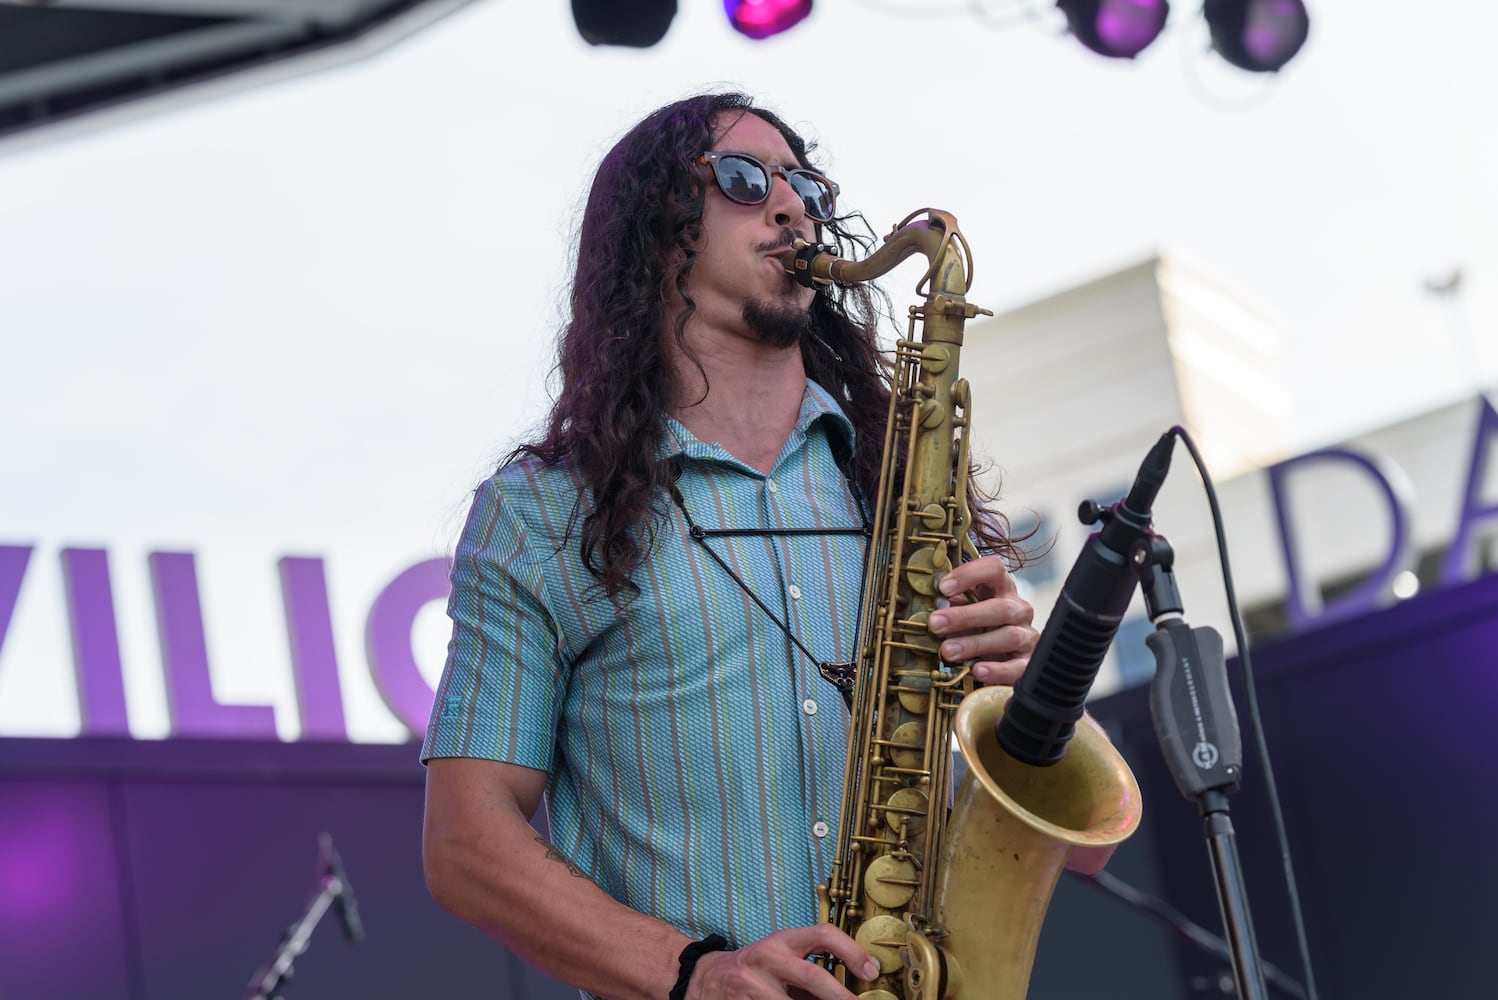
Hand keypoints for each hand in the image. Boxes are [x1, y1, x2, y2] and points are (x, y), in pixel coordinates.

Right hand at [687, 924, 878, 999]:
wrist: (705, 978)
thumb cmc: (755, 969)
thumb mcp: (781, 958)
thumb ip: (811, 969)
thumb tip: (853, 986)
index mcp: (782, 940)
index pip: (822, 934)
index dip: (851, 950)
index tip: (871, 970)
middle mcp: (767, 957)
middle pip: (812, 975)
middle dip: (839, 996)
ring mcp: (751, 984)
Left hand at [927, 554, 1036, 686]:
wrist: (1001, 657)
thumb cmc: (977, 628)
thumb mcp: (964, 611)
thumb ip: (951, 606)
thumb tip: (933, 605)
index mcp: (1001, 588)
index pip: (994, 569)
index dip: (969, 575)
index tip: (943, 588)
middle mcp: (1018, 609)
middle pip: (1000, 607)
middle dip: (965, 616)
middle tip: (935, 624)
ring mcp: (1026, 636)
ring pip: (1009, 636)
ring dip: (975, 643)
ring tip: (948, 651)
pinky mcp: (1028, 662)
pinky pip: (1017, 667)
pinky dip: (997, 670)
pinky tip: (978, 670)